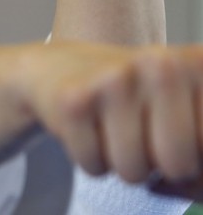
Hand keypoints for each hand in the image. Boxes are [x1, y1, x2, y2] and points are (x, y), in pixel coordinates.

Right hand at [19, 43, 202, 185]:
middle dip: (158, 166)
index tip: (173, 137)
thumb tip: (186, 179)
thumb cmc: (129, 95)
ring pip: (133, 171)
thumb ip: (202, 146)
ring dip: (121, 163)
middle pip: (178, 165)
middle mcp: (163, 65)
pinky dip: (89, 159)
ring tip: (112, 130)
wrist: (55, 65)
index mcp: (198, 64)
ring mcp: (116, 80)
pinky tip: (87, 127)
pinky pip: (94, 166)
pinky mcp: (74, 100)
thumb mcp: (182, 107)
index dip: (193, 160)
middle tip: (143, 138)